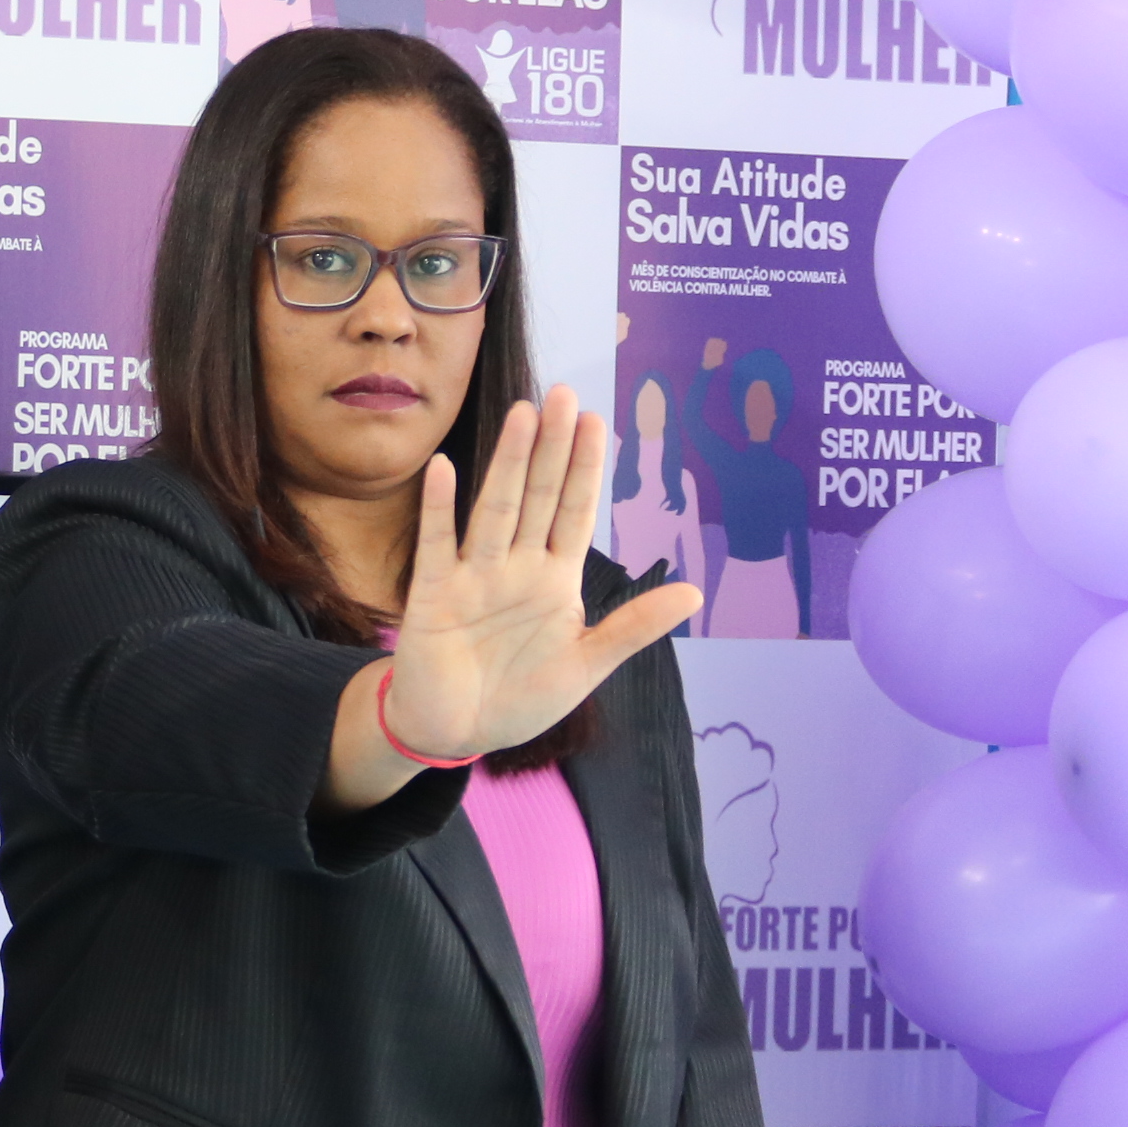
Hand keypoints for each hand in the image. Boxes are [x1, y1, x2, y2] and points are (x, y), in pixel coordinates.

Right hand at [377, 387, 699, 763]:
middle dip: (552, 448)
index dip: (586, 470)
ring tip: (523, 415)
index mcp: (555, 581)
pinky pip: (436, 544)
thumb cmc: (520, 696)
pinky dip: (438, 508)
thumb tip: (694, 593)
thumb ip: (634, 627)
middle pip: (539, 497)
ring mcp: (473, 576)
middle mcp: (516, 567)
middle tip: (564, 395)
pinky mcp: (433, 594)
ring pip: (496, 509)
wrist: (455, 731)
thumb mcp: (587, 665)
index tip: (598, 422)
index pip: (575, 513)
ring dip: (509, 464)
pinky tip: (444, 468)